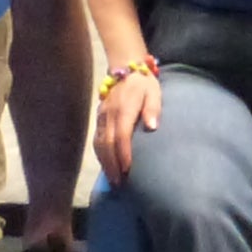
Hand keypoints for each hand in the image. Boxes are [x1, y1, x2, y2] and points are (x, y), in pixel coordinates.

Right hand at [94, 66, 163, 180]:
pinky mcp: (98, 118)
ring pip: (99, 143)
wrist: (125, 68)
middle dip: (112, 165)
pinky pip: (96, 139)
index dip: (124, 154)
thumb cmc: (144, 84)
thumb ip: (153, 109)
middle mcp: (110, 114)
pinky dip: (100, 154)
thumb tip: (152, 126)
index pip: (122, 135)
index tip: (128, 170)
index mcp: (124, 108)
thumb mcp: (154, 93)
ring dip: (105, 163)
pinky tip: (106, 165)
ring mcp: (102, 116)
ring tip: (112, 179)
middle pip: (108, 143)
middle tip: (119, 183)